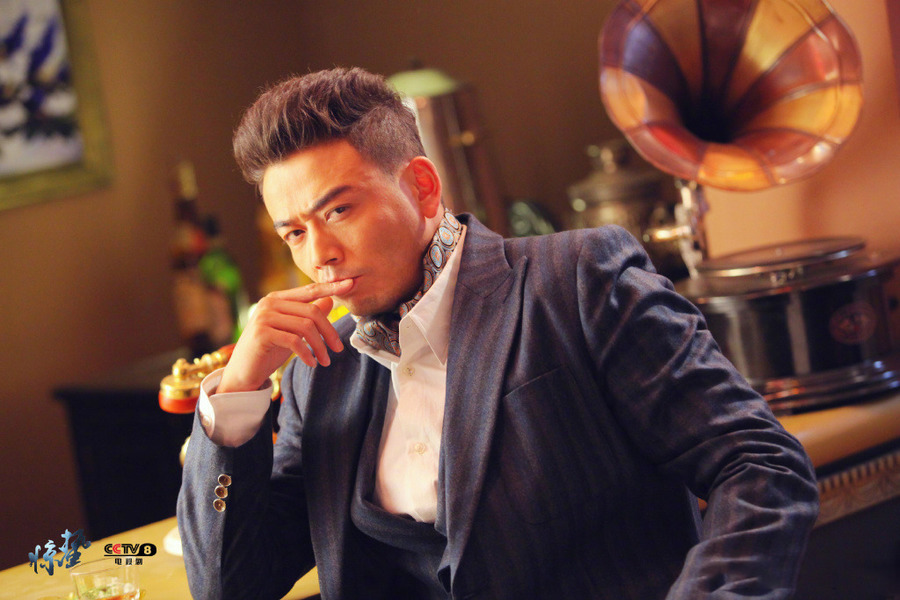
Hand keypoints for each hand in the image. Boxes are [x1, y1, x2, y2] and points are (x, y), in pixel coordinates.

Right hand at [217, 279, 352, 392]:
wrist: (243, 372)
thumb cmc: (269, 350)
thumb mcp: (292, 331)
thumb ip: (308, 315)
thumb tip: (330, 300)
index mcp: (277, 298)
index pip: (310, 290)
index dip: (331, 287)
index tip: (351, 284)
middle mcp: (269, 303)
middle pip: (312, 311)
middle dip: (329, 331)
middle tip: (339, 349)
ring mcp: (264, 317)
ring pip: (305, 326)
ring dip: (320, 346)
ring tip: (325, 361)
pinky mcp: (262, 333)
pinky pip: (294, 341)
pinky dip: (307, 353)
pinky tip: (312, 363)